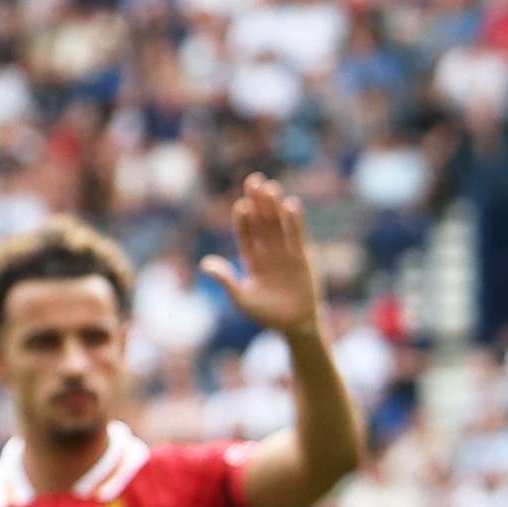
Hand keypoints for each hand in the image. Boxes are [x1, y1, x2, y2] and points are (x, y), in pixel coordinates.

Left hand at [201, 173, 322, 337]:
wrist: (296, 325)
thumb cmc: (266, 315)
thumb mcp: (242, 300)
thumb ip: (227, 281)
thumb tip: (205, 264)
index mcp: (252, 260)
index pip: (245, 234)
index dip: (243, 220)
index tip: (241, 206)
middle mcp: (268, 251)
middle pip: (261, 222)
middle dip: (257, 202)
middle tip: (253, 180)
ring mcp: (285, 252)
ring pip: (278, 224)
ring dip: (274, 206)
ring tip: (270, 188)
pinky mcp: (302, 257)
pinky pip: (297, 235)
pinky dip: (295, 221)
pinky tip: (291, 204)